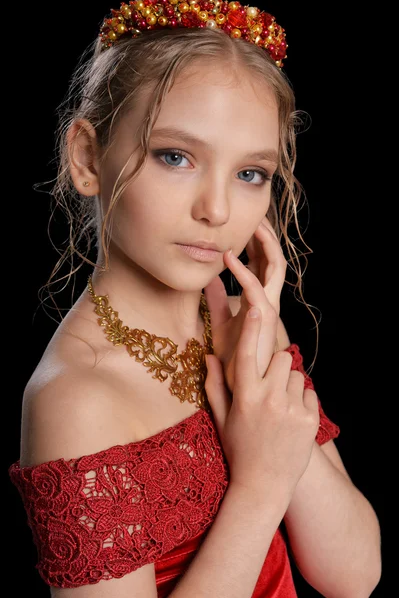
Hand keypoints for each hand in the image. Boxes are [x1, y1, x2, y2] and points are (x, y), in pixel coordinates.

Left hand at [204, 217, 286, 393]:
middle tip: (255, 214)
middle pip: (273, 259)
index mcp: (258, 299)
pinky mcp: (263, 318)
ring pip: (274, 266)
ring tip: (253, 224)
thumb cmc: (233, 358)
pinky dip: (242, 271)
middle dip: (266, 236)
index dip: (255, 242)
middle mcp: (267, 299)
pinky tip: (228, 257)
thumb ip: (214, 300)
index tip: (242, 223)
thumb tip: (206, 279)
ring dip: (265, 244)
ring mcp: (268, 307)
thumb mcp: (218, 322)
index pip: (261, 263)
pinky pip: (256, 288)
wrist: (241, 385)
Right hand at [205, 308, 319, 495]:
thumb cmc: (238, 449)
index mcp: (245, 396)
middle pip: (282, 356)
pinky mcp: (310, 419)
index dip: (251, 329)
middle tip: (269, 386)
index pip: (247, 354)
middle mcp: (269, 399)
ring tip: (279, 408)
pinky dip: (302, 402)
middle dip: (277, 365)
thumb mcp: (221, 418)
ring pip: (297, 374)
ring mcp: (292, 409)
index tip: (256, 307)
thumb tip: (209, 356)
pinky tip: (290, 422)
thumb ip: (215, 385)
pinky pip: (310, 393)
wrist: (264, 486)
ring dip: (290, 384)